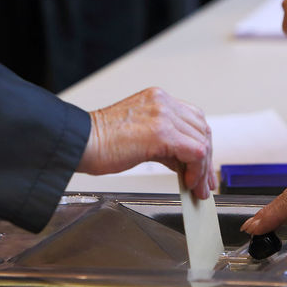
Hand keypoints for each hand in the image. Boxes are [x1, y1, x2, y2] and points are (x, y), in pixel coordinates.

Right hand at [78, 87, 214, 198]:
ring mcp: (163, 115)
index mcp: (157, 98)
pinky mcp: (162, 133)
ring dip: (203, 169)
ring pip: (202, 141)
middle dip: (206, 159)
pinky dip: (197, 170)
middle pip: (201, 129)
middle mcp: (163, 102)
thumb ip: (164, 144)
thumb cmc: (101, 142)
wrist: (81, 143)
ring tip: (197, 188)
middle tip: (204, 183)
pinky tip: (189, 182)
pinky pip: (195, 152)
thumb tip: (184, 163)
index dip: (202, 144)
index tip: (202, 166)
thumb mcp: (140, 136)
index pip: (193, 119)